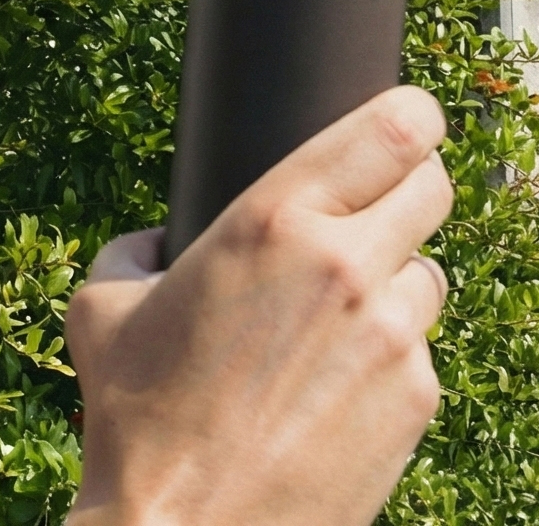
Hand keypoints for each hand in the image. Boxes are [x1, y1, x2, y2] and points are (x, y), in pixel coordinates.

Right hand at [65, 86, 451, 525]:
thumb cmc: (137, 421)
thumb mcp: (105, 306)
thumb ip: (137, 249)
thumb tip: (157, 241)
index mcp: (272, 218)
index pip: (398, 128)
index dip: (412, 116)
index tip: (405, 122)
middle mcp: (345, 265)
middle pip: (434, 186)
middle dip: (410, 188)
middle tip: (375, 209)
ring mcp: (391, 337)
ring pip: (430, 272)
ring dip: (397, 281)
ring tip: (337, 321)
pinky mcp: (416, 402)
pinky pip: (422, 351)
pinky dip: (391, 357)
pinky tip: (335, 389)